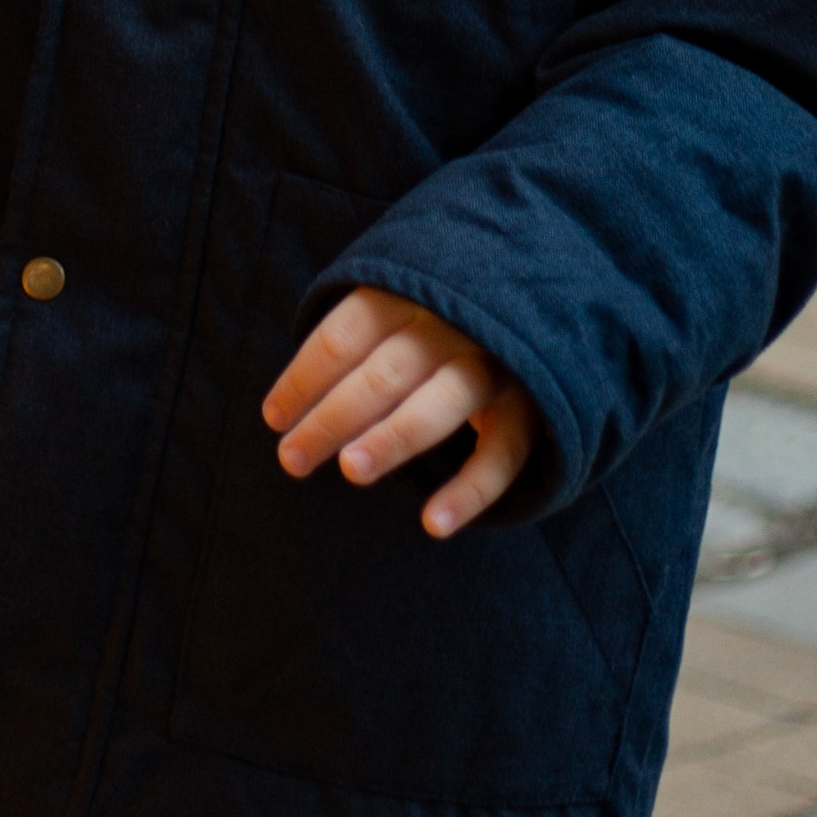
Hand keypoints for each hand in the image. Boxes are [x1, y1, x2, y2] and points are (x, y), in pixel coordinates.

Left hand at [261, 288, 537, 535]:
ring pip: (437, 405)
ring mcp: (493, 363)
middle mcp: (449, 325)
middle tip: (291, 458)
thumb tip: (291, 406)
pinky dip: (470, 490)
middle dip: (332, 417)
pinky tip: (433, 524)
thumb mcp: (400, 304)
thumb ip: (359, 340)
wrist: (543, 293)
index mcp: (408, 295)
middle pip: (382, 373)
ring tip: (351, 471)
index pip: (344, 335)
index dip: (304, 377)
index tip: (273, 418)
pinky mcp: (530, 404)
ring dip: (392, 438)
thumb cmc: (442, 316)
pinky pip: (502, 453)